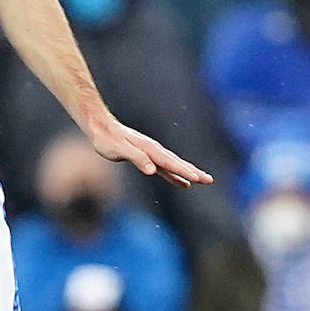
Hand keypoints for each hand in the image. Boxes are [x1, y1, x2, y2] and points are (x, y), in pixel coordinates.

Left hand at [87, 119, 212, 188]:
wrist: (100, 127)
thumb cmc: (107, 140)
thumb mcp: (119, 150)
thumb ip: (136, 158)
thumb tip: (152, 170)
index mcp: (149, 149)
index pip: (169, 162)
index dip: (183, 171)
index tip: (198, 178)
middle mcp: (153, 150)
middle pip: (177, 163)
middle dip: (193, 172)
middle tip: (209, 180)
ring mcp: (151, 154)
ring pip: (174, 165)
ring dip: (188, 172)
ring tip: (204, 180)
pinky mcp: (147, 158)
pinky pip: (165, 168)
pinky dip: (175, 175)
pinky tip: (183, 183)